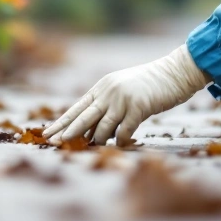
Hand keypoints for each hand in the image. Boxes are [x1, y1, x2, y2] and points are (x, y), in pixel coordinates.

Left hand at [43, 45, 209, 146]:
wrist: (172, 74)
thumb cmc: (148, 85)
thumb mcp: (121, 90)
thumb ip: (106, 105)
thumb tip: (91, 131)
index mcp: (102, 88)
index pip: (76, 108)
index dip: (61, 122)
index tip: (47, 133)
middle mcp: (108, 92)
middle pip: (83, 118)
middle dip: (67, 133)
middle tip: (53, 144)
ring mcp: (122, 99)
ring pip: (102, 128)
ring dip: (98, 140)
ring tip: (96, 146)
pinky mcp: (138, 107)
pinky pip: (123, 131)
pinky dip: (120, 140)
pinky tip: (120, 143)